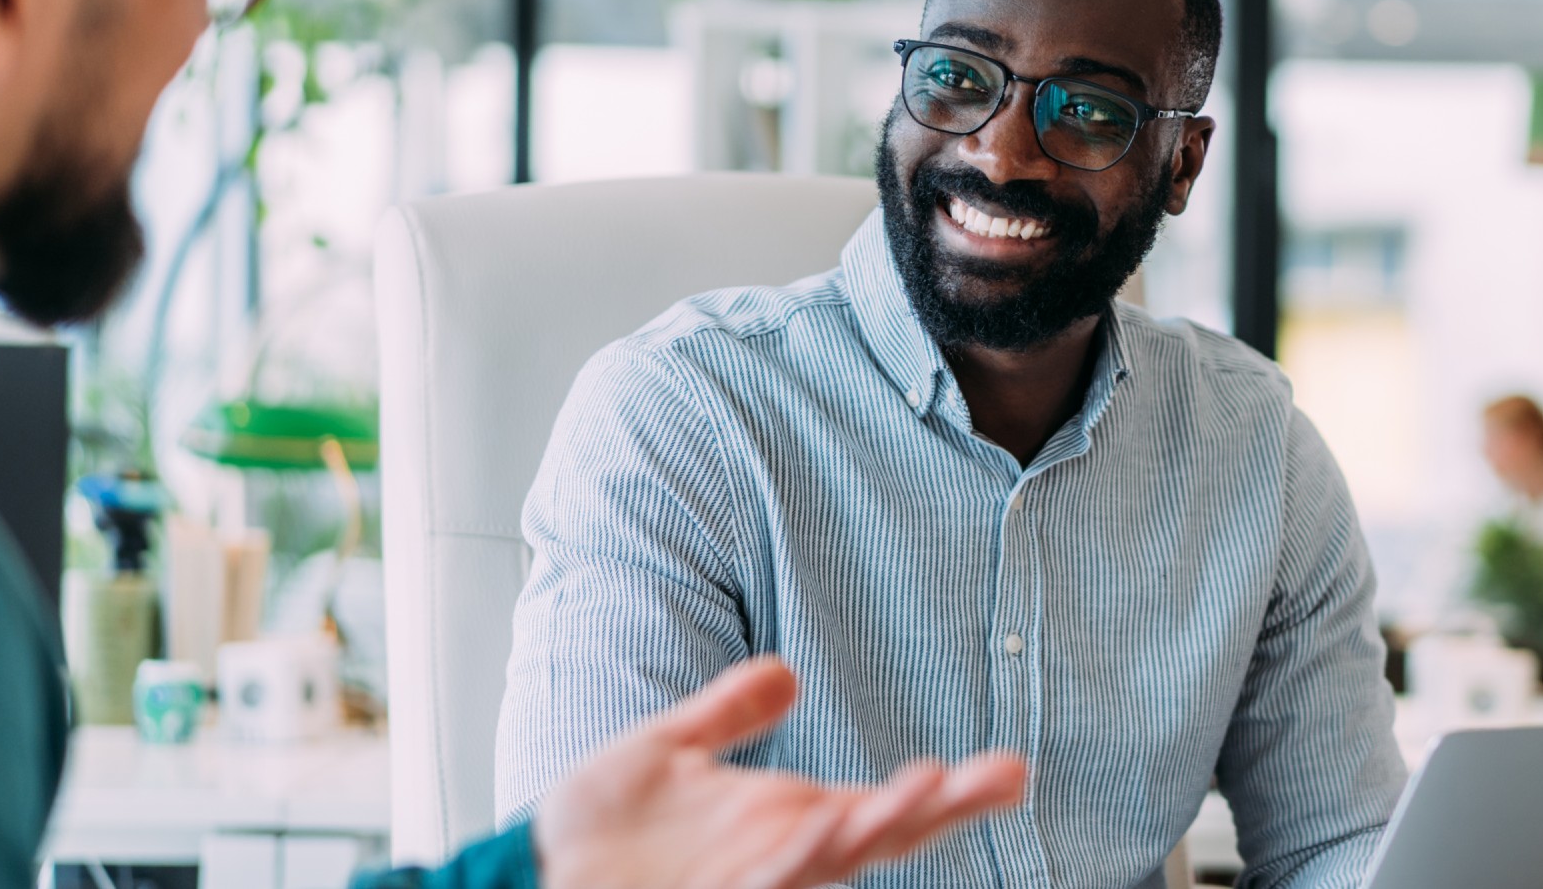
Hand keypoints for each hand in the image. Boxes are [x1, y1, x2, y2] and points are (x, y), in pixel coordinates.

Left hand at [533, 657, 1027, 888]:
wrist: (532, 874)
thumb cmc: (597, 831)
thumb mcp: (669, 749)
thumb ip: (728, 714)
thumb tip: (787, 674)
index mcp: (787, 824)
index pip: (884, 808)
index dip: (947, 792)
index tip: (1011, 769)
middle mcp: (782, 860)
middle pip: (880, 836)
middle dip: (943, 808)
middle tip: (1002, 777)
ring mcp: (751, 886)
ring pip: (831, 861)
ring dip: (878, 826)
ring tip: (927, 788)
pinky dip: (800, 863)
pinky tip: (830, 832)